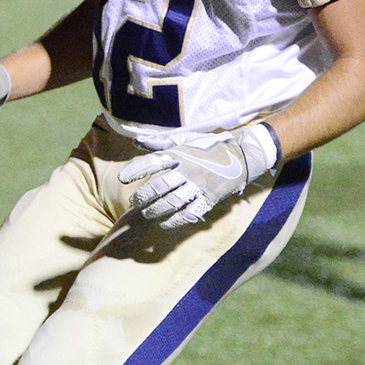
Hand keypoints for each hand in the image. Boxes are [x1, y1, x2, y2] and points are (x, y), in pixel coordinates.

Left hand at [116, 122, 280, 228]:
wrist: (242, 155)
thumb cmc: (207, 147)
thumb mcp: (184, 140)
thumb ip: (159, 142)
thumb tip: (135, 141)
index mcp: (181, 154)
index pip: (154, 162)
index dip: (137, 170)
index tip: (122, 179)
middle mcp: (189, 170)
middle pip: (161, 186)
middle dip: (144, 196)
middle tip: (134, 202)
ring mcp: (200, 186)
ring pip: (173, 201)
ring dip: (156, 210)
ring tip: (145, 214)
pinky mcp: (210, 198)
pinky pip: (191, 213)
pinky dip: (176, 220)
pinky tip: (164, 223)